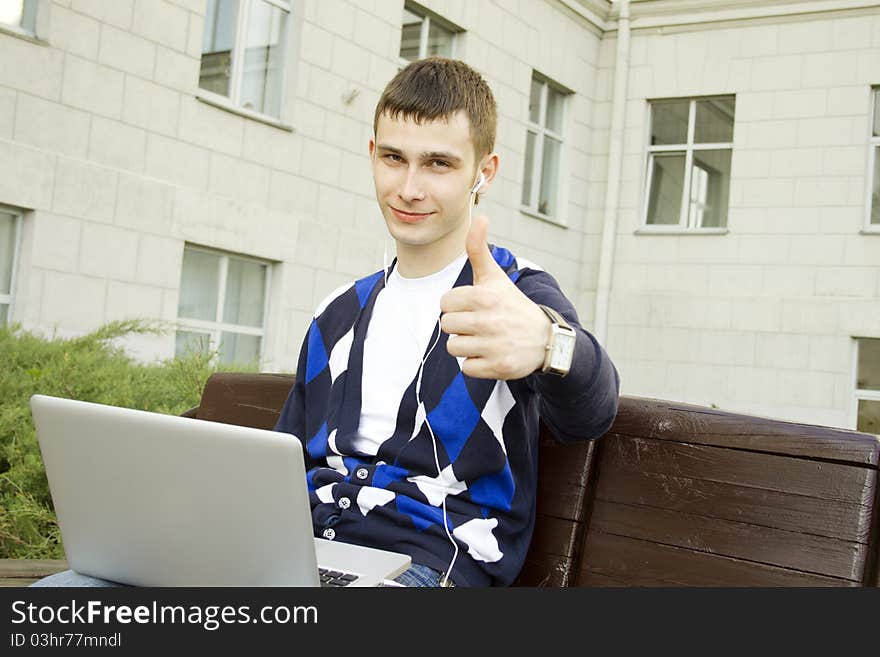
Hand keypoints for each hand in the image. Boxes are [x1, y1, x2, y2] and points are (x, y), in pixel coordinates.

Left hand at [439, 215, 550, 379]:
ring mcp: (493, 345)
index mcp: (483, 296)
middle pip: (447, 325)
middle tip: (480, 324)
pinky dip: (476, 364)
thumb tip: (480, 217)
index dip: (456, 305)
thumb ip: (479, 249)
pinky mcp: (497, 367)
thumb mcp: (496, 277)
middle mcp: (488, 321)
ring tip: (485, 339)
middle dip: (460, 326)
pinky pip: (466, 368)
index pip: (444, 303)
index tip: (473, 306)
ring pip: (454, 348)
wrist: (547, 339)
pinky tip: (491, 353)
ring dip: (466, 345)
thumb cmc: (513, 305)